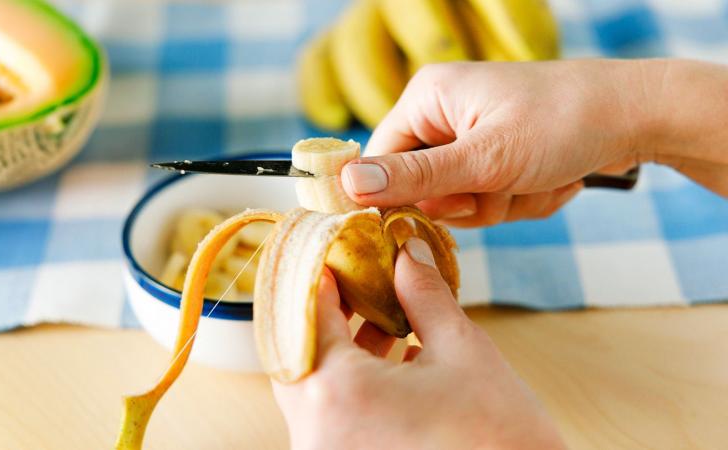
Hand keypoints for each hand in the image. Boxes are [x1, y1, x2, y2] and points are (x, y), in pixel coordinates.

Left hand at [273, 238, 564, 448]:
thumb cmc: (497, 439)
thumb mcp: (463, 351)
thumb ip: (424, 295)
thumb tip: (408, 252)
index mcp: (338, 394)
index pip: (307, 316)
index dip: (320, 276)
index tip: (333, 252)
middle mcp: (317, 431)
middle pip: (299, 352)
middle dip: (327, 312)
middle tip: (354, 280)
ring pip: (312, 385)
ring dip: (340, 347)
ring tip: (377, 314)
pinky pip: (330, 414)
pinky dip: (349, 382)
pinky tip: (388, 356)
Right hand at [340, 59, 727, 226]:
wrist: (637, 116)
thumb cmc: (562, 122)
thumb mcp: (485, 157)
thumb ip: (415, 177)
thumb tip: (348, 185)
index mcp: (428, 99)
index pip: (378, 162)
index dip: (397, 197)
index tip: (428, 216)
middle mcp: (444, 116)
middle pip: (423, 190)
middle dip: (469, 201)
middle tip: (504, 185)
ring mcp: (474, 138)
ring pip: (461, 203)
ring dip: (502, 203)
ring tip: (536, 177)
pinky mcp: (500, 157)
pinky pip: (491, 200)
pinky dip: (522, 200)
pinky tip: (551, 177)